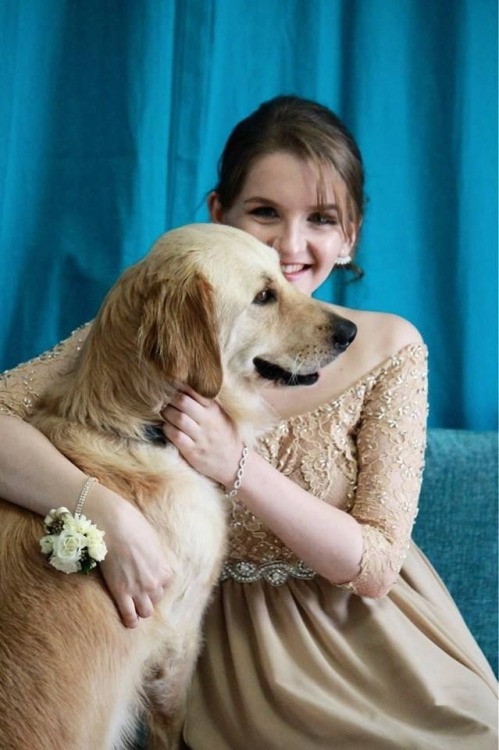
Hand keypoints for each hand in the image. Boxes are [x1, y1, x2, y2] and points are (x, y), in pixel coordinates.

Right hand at [86, 490, 171, 627]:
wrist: (116, 525)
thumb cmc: (134, 527)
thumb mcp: (153, 542)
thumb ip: (155, 557)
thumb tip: (151, 560)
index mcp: (165, 569)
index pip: (166, 585)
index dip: (156, 583)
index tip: (148, 580)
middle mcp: (155, 583)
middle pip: (156, 599)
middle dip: (149, 596)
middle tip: (139, 591)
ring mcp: (138, 590)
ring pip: (145, 611)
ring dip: (141, 610)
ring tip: (135, 608)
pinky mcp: (121, 593)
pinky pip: (129, 616)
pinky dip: (130, 620)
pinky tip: (129, 621)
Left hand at [162, 386, 243, 488]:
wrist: (235, 463)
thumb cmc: (224, 435)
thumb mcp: (220, 415)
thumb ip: (205, 403)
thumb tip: (183, 387)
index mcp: (214, 410)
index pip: (196, 391)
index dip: (180, 385)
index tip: (171, 383)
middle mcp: (208, 421)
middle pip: (183, 402)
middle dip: (170, 398)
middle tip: (163, 398)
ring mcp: (201, 437)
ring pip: (178, 418)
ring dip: (166, 413)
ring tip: (164, 412)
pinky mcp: (193, 452)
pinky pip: (176, 436)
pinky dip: (167, 429)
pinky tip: (168, 427)